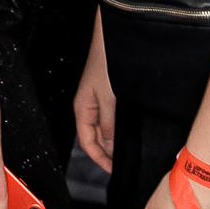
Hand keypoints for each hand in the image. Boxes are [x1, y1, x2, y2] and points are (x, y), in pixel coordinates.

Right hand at [74, 11, 116, 172]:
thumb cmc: (106, 61)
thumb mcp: (108, 97)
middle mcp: (88, 106)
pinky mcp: (107, 93)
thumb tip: (110, 146)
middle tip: (121, 165)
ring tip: (126, 153)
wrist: (111, 38)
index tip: (113, 170)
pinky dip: (116, 129)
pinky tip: (126, 132)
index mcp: (82, 108)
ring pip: (103, 129)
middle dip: (106, 153)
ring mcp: (97, 100)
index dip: (99, 159)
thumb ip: (108, 123)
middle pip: (94, 138)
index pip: (87, 143)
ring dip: (112, 142)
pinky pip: (109, 118)